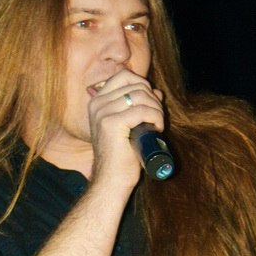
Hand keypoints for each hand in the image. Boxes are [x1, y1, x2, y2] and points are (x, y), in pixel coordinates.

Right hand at [88, 69, 163, 183]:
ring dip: (156, 108)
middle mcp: (97, 104)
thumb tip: (157, 91)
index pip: (124, 75)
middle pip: (135, 84)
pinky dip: (155, 117)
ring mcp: (103, 113)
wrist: (112, 180)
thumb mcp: (131, 126)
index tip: (151, 105)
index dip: (143, 85)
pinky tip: (157, 129)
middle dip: (153, 99)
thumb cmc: (122, 156)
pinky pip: (142, 110)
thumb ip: (139, 106)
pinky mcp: (111, 124)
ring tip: (158, 125)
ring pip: (140, 95)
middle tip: (157, 118)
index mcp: (98, 101)